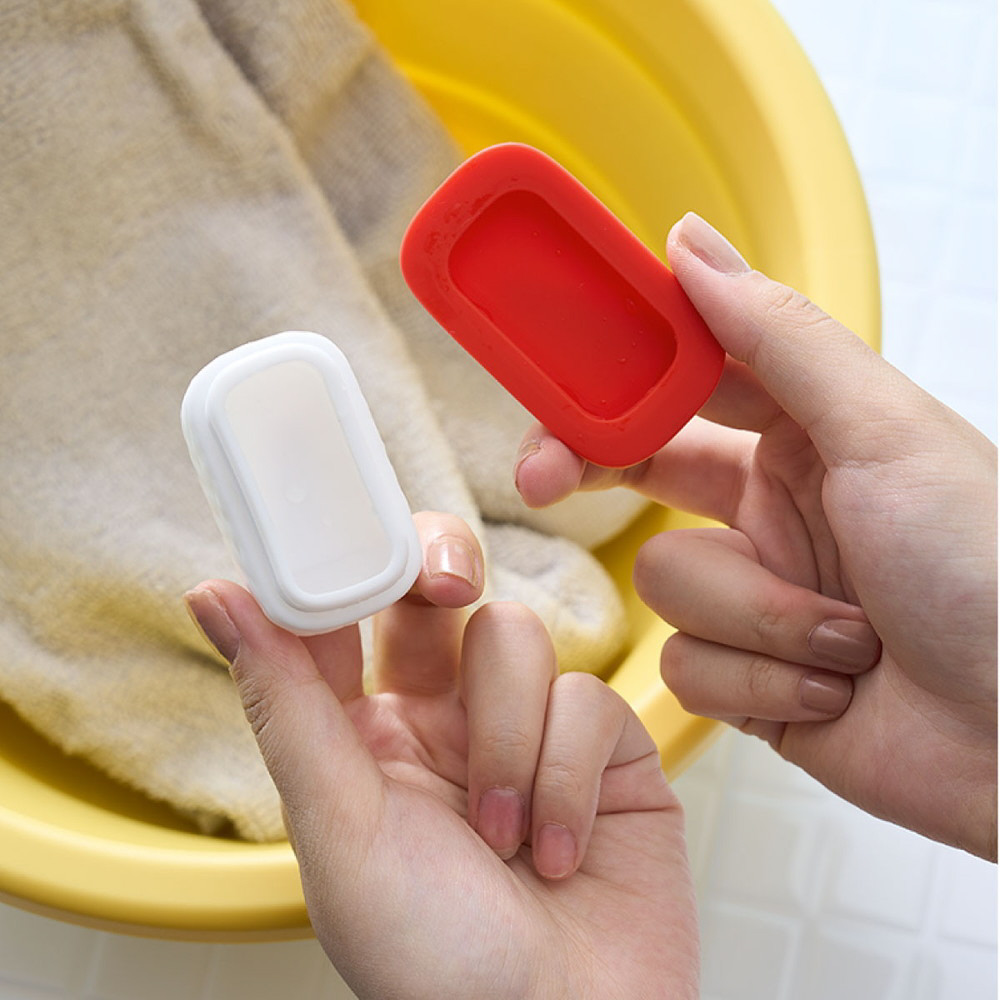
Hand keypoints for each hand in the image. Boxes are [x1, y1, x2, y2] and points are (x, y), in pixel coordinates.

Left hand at [185, 512, 697, 999]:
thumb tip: (215, 598)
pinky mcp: (605, 745)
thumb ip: (288, 703)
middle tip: (443, 585)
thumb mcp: (340, 831)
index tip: (341, 523)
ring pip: (514, 639)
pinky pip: (587, 697)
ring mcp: (527, 728)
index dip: (346, 562)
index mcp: (366, 736)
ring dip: (508, 739)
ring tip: (506, 835)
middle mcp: (445, 720)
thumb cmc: (438, 966)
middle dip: (443, 571)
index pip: (348, 614)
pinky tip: (562, 849)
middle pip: (443, 590)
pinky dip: (570, 776)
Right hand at [515, 213, 996, 860]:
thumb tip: (688, 241)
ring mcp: (757, 595)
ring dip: (756, 615)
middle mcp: (776, 507)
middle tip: (538, 478)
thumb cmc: (992, 571)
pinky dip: (760, 685)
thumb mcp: (884, 431)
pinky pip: (687, 668)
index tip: (550, 375)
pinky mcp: (747, 681)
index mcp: (809, 432)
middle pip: (640, 470)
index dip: (612, 371)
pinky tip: (833, 693)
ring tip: (846, 638)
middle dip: (592, 473)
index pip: (683, 379)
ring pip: (667, 584)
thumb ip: (776, 335)